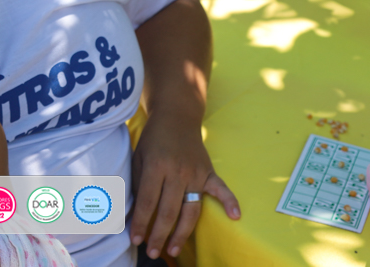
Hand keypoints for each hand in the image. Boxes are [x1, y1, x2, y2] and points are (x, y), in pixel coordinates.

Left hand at [129, 111, 239, 260]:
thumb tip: (133, 212)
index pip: (148, 202)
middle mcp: (177, 171)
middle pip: (168, 211)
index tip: (135, 239)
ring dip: (182, 232)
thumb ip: (138, 183)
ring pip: (191, 209)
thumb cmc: (153, 139)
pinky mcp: (209, 172)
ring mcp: (196, 172)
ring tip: (172, 250)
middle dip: (159, 234)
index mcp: (157, 166)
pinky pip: (221, 189)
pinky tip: (236, 217)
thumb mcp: (139, 157)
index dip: (140, 223)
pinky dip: (230, 202)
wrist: (176, 116)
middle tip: (151, 252)